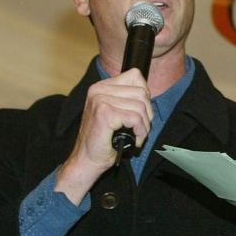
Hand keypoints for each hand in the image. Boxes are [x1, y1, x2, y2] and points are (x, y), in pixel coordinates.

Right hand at [56, 69, 152, 203]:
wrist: (87, 160)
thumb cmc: (104, 139)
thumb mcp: (116, 112)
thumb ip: (128, 99)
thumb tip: (147, 93)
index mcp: (101, 87)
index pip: (135, 76)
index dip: (145, 95)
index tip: (140, 112)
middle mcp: (98, 90)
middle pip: (141, 92)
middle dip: (148, 113)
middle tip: (140, 127)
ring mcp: (100, 100)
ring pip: (141, 106)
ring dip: (145, 125)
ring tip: (136, 135)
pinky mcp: (104, 113)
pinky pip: (136, 118)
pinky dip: (141, 132)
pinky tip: (134, 140)